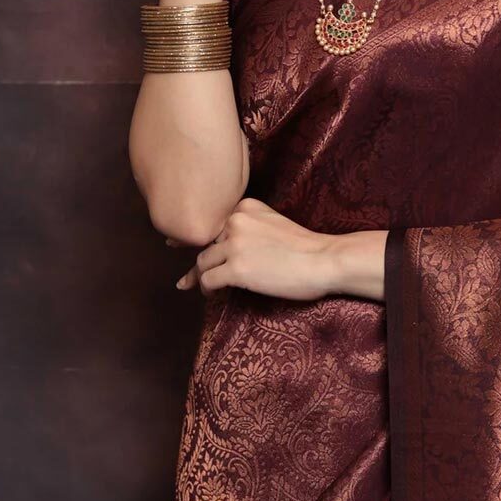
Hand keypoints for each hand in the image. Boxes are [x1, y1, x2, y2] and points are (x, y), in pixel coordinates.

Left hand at [168, 196, 336, 301]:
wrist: (324, 260)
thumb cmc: (307, 247)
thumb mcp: (274, 223)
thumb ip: (250, 226)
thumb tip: (226, 247)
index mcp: (245, 206)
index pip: (214, 223)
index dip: (197, 237)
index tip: (176, 244)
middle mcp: (236, 221)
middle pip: (205, 243)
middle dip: (198, 260)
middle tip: (186, 277)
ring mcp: (234, 245)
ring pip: (202, 262)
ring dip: (202, 276)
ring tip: (203, 288)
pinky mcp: (236, 269)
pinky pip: (207, 279)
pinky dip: (206, 288)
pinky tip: (210, 294)